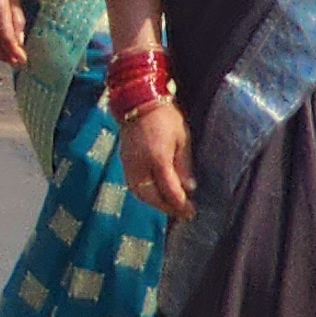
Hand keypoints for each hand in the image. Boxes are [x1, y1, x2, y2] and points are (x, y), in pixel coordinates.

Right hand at [117, 97, 196, 222]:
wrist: (139, 101)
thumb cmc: (166, 118)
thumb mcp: (182, 139)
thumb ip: (184, 165)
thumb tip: (189, 188)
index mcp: (158, 159)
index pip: (169, 190)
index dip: (180, 204)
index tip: (191, 212)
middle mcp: (140, 165)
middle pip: (151, 196)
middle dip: (167, 208)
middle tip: (182, 214)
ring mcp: (129, 163)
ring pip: (139, 192)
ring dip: (154, 203)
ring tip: (169, 207)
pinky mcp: (124, 161)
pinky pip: (133, 184)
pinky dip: (144, 194)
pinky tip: (155, 195)